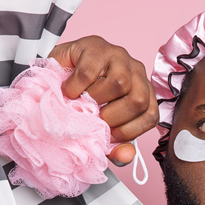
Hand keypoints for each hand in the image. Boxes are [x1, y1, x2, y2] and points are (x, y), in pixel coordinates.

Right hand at [49, 36, 158, 164]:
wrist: (54, 75)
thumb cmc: (81, 101)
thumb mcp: (99, 125)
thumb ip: (114, 144)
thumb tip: (125, 157)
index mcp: (143, 92)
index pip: (151, 115)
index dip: (129, 131)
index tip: (107, 135)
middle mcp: (136, 72)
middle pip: (139, 100)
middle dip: (114, 117)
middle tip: (94, 119)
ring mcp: (118, 56)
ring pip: (120, 84)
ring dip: (96, 100)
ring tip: (80, 102)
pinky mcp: (95, 46)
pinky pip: (89, 73)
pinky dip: (76, 88)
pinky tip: (69, 91)